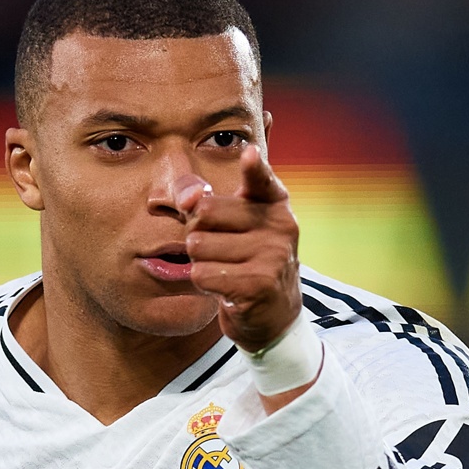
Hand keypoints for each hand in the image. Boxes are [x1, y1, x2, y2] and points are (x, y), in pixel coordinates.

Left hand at [173, 145, 301, 351]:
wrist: (273, 315)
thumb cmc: (246, 261)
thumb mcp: (234, 227)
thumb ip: (207, 203)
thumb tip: (187, 197)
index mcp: (275, 203)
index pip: (261, 179)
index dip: (253, 166)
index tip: (249, 153)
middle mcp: (281, 225)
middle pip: (205, 213)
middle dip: (197, 233)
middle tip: (218, 250)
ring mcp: (274, 255)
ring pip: (199, 246)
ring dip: (200, 262)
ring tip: (224, 270)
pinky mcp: (260, 284)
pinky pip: (202, 274)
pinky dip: (203, 283)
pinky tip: (225, 287)